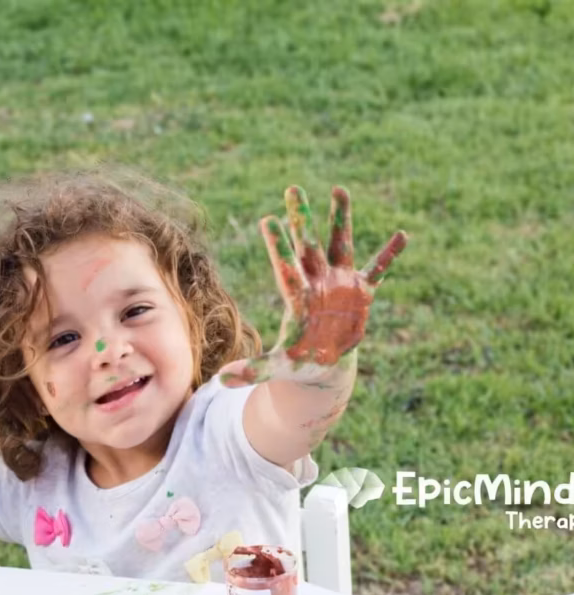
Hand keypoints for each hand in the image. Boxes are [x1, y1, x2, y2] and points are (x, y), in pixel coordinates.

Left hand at [220, 185, 406, 386]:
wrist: (323, 364)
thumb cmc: (297, 364)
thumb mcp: (275, 369)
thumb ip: (251, 370)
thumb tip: (219, 381)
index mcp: (297, 298)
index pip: (286, 267)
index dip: (279, 246)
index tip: (269, 220)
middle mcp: (316, 283)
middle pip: (309, 245)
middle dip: (303, 218)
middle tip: (292, 187)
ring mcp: (339, 284)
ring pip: (340, 245)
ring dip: (341, 219)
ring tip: (339, 188)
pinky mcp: (360, 293)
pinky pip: (378, 271)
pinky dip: (389, 256)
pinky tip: (402, 236)